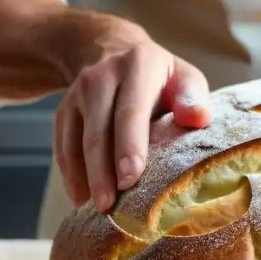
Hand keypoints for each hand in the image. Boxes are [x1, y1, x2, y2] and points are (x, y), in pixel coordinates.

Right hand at [53, 18, 211, 212]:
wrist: (112, 50)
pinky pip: (62, 147)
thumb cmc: (161, 77)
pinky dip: (70, 174)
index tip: (131, 178)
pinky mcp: (62, 111)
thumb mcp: (184, 78)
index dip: (129, 145)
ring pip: (75, 142)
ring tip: (97, 209)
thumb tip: (198, 119)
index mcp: (138, 65)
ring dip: (84, 178)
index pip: (130, 110)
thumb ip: (193, 98)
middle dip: (102, 172)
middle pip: (98, 131)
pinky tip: (81, 198)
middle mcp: (101, 76)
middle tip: (109, 206)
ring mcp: (76, 94)